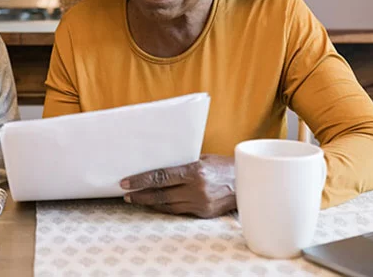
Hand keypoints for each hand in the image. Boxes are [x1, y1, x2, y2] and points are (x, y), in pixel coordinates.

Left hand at [120, 154, 235, 217]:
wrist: (247, 182)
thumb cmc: (221, 165)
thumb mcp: (201, 159)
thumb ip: (181, 164)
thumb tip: (156, 165)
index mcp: (194, 171)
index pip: (160, 177)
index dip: (140, 180)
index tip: (126, 182)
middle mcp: (196, 189)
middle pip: (160, 194)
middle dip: (140, 194)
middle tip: (126, 193)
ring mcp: (200, 203)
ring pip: (167, 205)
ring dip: (150, 203)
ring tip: (136, 199)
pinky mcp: (203, 213)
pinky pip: (178, 211)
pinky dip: (165, 207)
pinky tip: (155, 204)